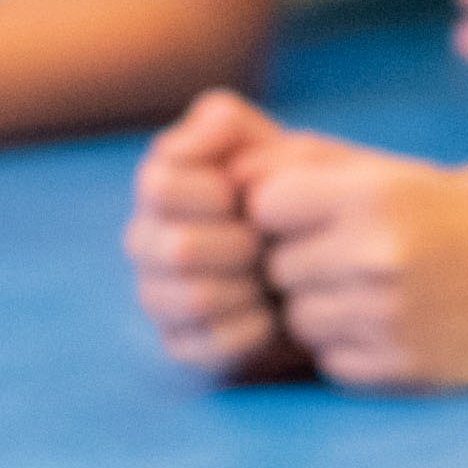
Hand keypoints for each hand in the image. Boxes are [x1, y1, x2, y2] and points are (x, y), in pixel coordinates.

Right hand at [125, 90, 314, 382]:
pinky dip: (252, 330)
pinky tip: (272, 315)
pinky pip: (209, 345)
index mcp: (159, 185)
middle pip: (178, 248)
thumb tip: (212, 122)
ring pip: (194, 298)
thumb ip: (230, 125)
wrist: (322, 261)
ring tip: (276, 277)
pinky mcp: (179, 345)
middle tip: (271, 243)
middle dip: (241, 244)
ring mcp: (156, 295)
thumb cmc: (291, 195)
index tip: (246, 195)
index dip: (213, 191)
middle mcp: (146, 240)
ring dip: (249, 288)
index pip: (159, 184)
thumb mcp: (266, 149)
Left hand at [245, 129, 467, 391]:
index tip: (310, 216)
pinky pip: (328, 359)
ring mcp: (386, 317)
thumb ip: (310, 166)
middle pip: (276, 266)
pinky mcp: (395, 369)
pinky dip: (348, 346)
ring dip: (321, 308)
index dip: (281, 212)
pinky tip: (389, 326)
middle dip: (301, 263)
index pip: (266, 203)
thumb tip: (229, 175)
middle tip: (350, 259)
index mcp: (378, 195)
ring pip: (297, 318)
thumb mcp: (395, 175)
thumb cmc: (452, 221)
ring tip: (372, 292)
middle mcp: (379, 254)